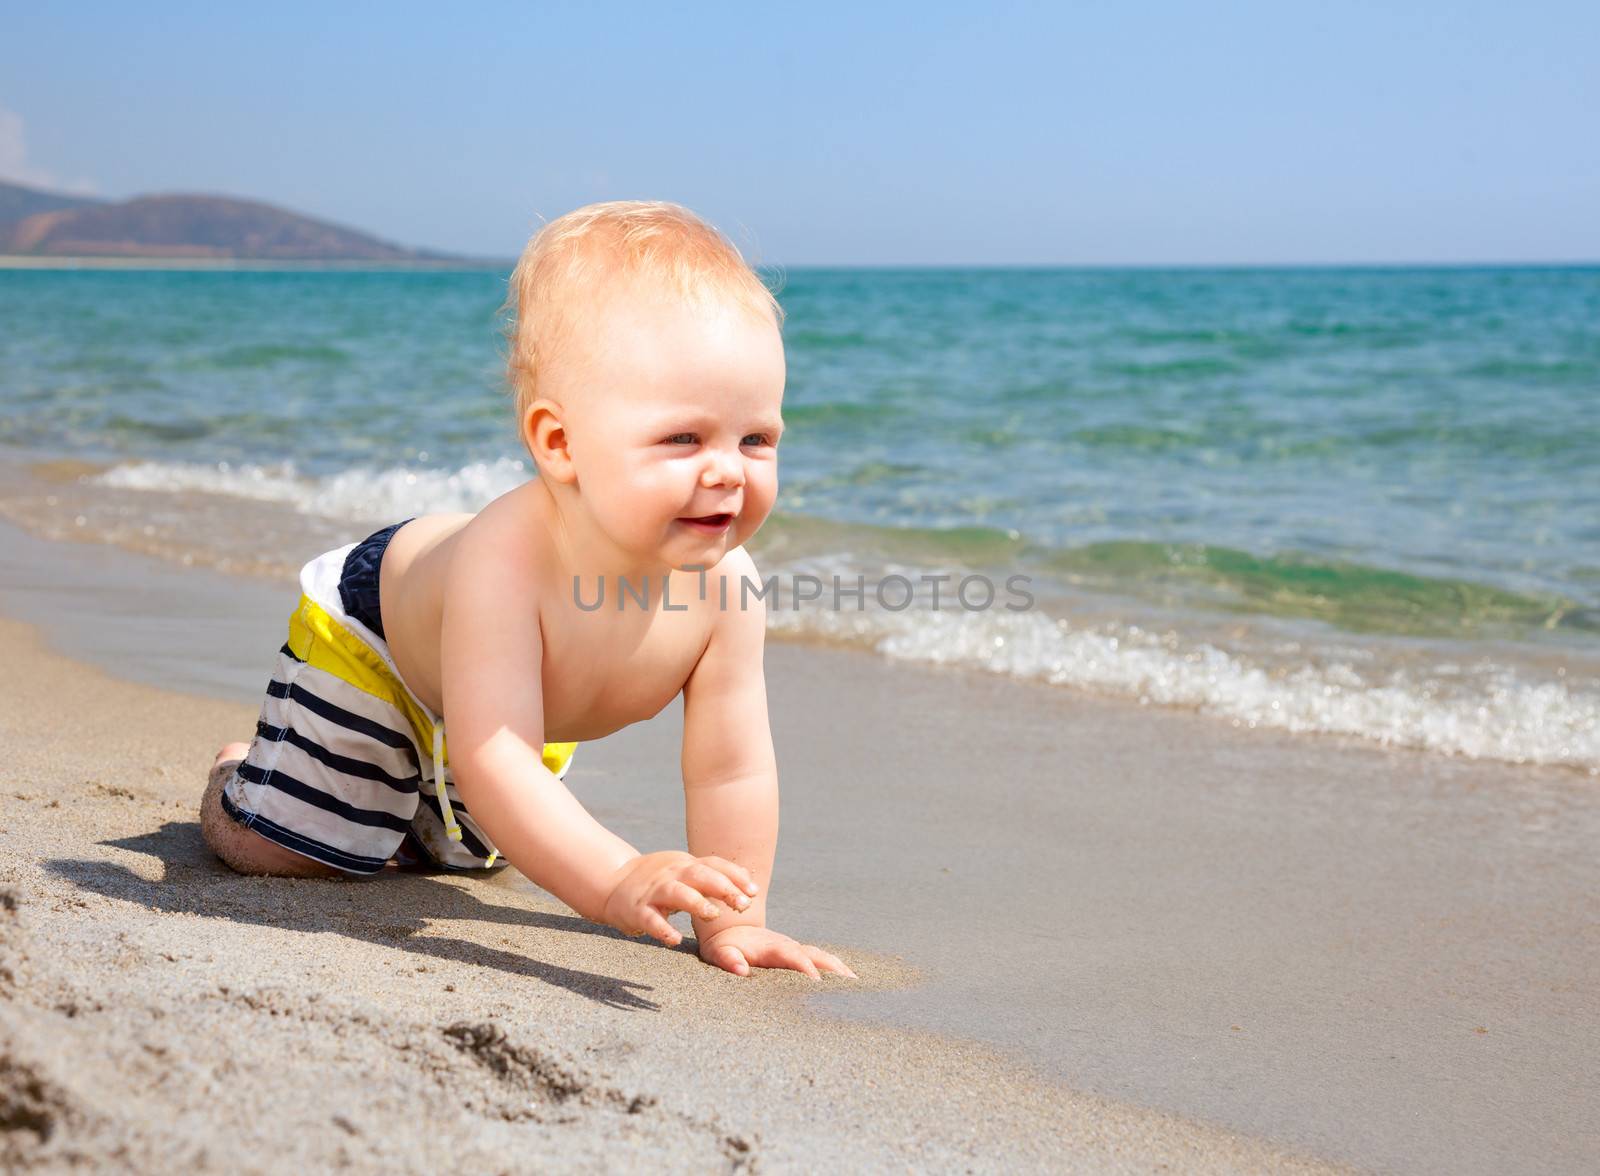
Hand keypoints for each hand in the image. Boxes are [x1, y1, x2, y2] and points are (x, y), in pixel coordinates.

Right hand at [601, 851, 757, 946]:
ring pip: (677, 893)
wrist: (612, 882)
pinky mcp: (638, 910)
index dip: (735, 876)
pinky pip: (651, 920)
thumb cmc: (659, 881)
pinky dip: (663, 929)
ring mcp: (654, 891)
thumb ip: (713, 877)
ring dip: (697, 903)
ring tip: (714, 916)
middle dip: (724, 888)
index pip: (714, 865)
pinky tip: (675, 940)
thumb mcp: (684, 872)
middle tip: (743, 905)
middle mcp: (671, 874)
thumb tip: (750, 883)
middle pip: (700, 875)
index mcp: (685, 865)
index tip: (754, 892)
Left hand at [697, 924, 857, 979]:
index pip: (792, 956)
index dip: (804, 966)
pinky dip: (836, 969)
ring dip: (838, 968)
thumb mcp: (719, 952)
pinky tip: (849, 981)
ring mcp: (794, 949)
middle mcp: (787, 946)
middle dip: (832, 968)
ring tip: (857, 984)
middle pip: (814, 955)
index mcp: (770, 947)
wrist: (730, 927)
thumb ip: (728, 960)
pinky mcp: (797, 954)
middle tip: (851, 982)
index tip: (817, 981)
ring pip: (820, 956)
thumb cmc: (723, 946)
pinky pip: (819, 960)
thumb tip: (741, 970)